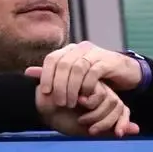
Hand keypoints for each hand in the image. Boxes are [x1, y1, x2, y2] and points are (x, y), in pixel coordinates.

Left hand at [26, 41, 142, 107]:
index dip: (46, 75)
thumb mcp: (72, 75)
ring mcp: (96, 53)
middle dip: (59, 85)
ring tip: (71, 103)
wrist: (124, 72)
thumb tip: (28, 72)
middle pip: (63, 64)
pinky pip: (94, 72)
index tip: (45, 92)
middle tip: (59, 102)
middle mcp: (81, 48)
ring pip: (77, 68)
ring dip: (72, 87)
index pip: (52, 58)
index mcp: (70, 50)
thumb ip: (52, 73)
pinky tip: (85, 96)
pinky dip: (87, 85)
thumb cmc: (95, 75)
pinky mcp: (108, 61)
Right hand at [32, 78, 138, 138]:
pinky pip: (100, 94)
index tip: (109, 134)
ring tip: (81, 119)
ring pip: (113, 101)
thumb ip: (112, 129)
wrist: (45, 111)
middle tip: (89, 128)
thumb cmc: (64, 120)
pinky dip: (91, 104)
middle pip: (120, 106)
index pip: (124, 111)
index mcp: (106, 105)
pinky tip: (78, 104)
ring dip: (97, 115)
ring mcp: (96, 86)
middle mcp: (103, 94)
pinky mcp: (88, 79)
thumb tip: (138, 130)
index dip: (120, 123)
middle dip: (106, 122)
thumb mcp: (89, 129)